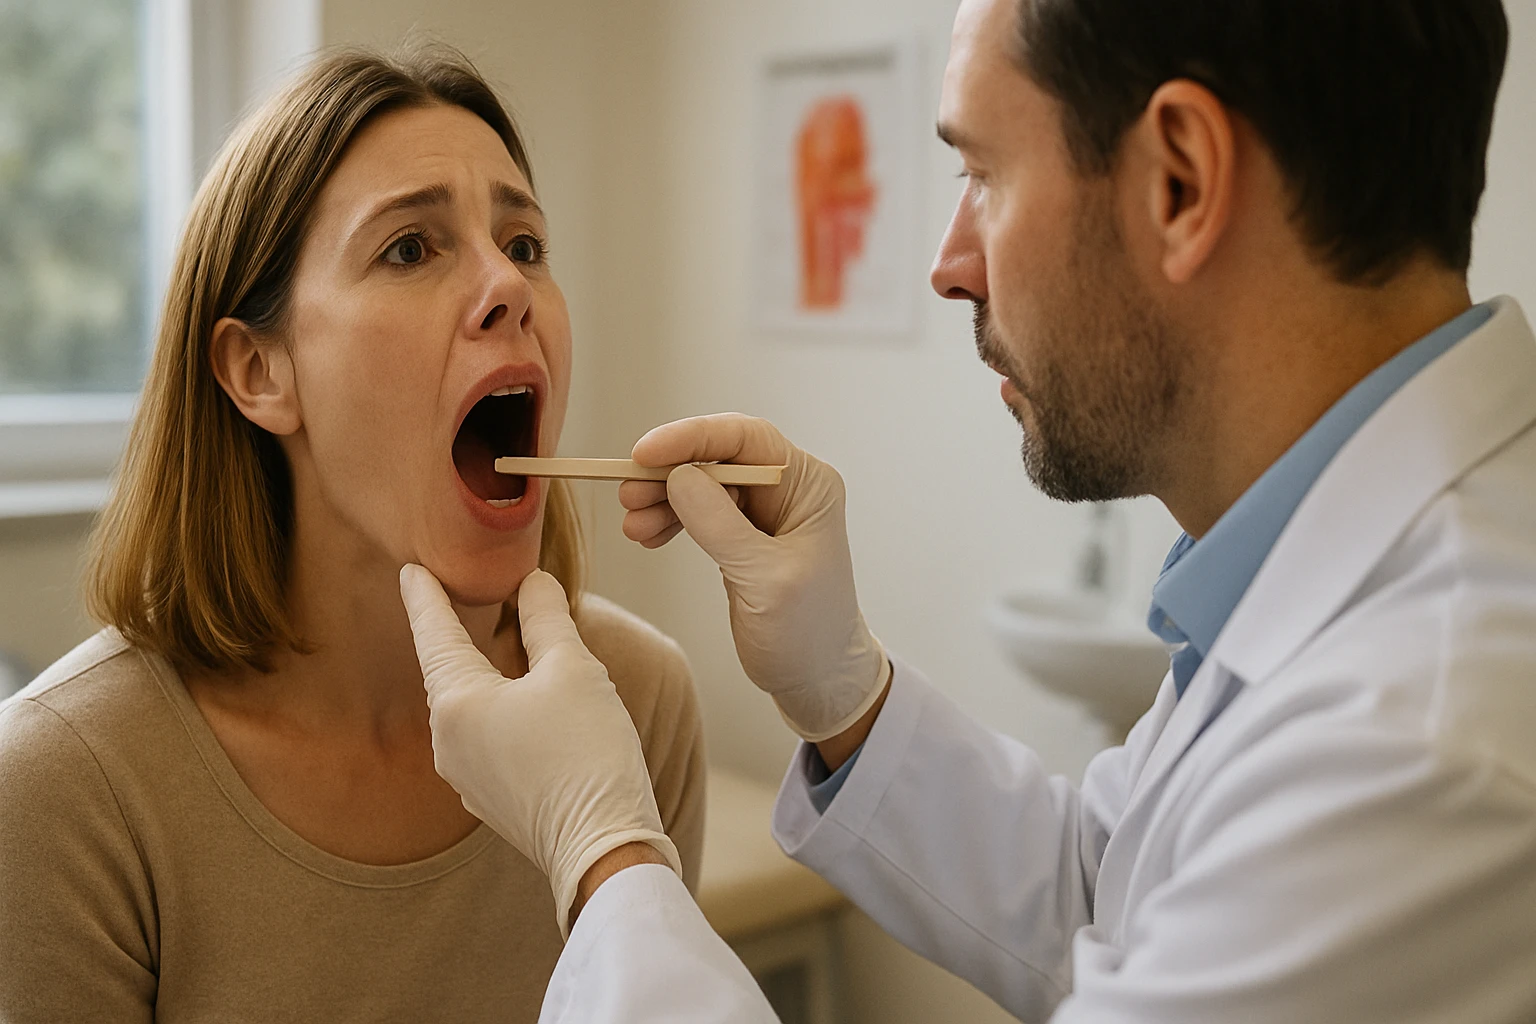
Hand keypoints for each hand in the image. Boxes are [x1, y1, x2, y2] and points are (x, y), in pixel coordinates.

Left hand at [398, 565, 680, 937]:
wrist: (606, 849)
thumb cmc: (587, 752)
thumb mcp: (572, 669)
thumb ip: (545, 619)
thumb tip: (532, 582)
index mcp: (456, 704)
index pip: (434, 634)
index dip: (425, 597)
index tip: (411, 570)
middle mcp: (448, 743)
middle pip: (450, 672)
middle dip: (455, 634)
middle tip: (451, 594)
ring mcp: (466, 778)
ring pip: (469, 709)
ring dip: (483, 675)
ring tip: (496, 645)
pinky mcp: (492, 800)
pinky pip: (485, 740)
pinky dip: (498, 711)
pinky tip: (524, 705)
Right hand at [619, 413, 889, 742]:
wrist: (819, 680)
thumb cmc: (809, 633)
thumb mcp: (764, 580)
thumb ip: (721, 526)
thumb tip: (678, 476)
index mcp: (809, 485)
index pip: (745, 439)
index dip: (691, 438)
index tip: (644, 452)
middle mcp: (788, 489)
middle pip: (717, 458)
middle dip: (669, 472)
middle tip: (627, 495)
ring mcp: (764, 512)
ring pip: (702, 485)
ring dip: (663, 499)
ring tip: (632, 525)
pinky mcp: (742, 537)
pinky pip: (699, 513)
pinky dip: (670, 520)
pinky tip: (646, 535)